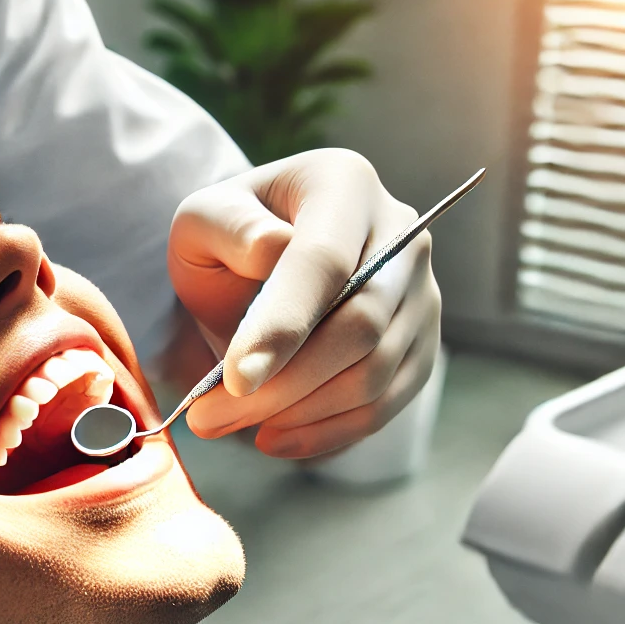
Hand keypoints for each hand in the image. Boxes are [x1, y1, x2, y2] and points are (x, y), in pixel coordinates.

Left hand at [167, 148, 441, 459]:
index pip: (325, 262)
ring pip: (377, 373)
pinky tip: (274, 438)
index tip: (235, 378)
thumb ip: (227, 227)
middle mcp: (405, 233)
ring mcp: (422, 293)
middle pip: (361, 326)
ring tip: (231, 424)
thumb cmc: (229, 238)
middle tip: (211, 418)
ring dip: (301, 414)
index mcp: (347, 185)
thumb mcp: (202, 219)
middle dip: (284, 384)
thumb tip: (271, 251)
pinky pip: (387, 404)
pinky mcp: (421, 346)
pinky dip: (329, 432)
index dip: (283, 325)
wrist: (261, 262)